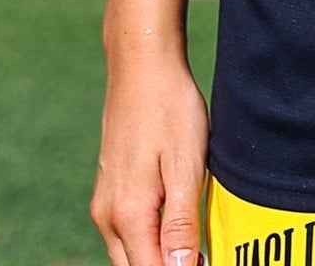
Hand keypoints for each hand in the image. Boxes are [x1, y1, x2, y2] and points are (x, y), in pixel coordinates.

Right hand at [92, 54, 207, 265]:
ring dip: (158, 259)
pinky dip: (149, 243)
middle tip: (206, 256)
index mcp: (128, 214)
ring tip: (198, 248)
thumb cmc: (170, 110)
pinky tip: (177, 231)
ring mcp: (104, 204)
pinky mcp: (109, 192)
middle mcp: (107, 216)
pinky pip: (127, 234)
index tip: (209, 262)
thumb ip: (182, 224)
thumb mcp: (186, 167)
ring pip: (128, 254)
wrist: (142, 68)